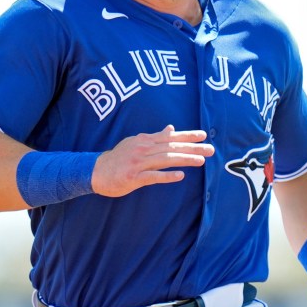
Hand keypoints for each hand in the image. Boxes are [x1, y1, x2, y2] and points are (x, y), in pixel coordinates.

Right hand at [91, 125, 214, 197]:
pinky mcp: (133, 177)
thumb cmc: (118, 158)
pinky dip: (167, 175)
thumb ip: (155, 137)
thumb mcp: (136, 142)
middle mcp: (143, 149)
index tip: (203, 135)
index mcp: (145, 140)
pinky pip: (152, 176)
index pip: (170, 137)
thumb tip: (171, 128)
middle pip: (171, 147)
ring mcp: (138, 163)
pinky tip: (180, 176)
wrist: (95, 171)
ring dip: (184, 159)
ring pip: (165, 160)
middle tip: (211, 149)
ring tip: (201, 161)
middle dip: (192, 148)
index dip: (187, 136)